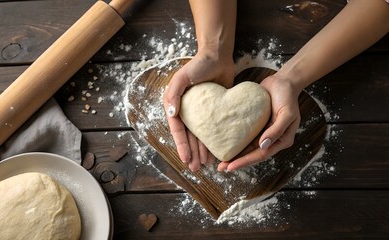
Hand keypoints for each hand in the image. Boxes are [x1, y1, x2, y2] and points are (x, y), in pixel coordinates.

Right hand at [163, 51, 233, 170]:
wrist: (218, 55)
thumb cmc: (198, 64)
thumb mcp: (182, 76)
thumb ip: (174, 93)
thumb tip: (171, 113)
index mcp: (175, 104)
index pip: (177, 129)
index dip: (181, 145)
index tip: (186, 159)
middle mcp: (187, 111)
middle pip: (189, 136)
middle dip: (192, 153)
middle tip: (197, 168)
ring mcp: (201, 112)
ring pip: (201, 136)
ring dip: (202, 150)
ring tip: (207, 164)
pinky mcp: (215, 111)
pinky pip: (214, 129)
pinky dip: (215, 140)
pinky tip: (218, 151)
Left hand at [218, 74, 301, 170]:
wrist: (283, 81)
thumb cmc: (287, 96)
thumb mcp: (287, 113)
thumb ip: (276, 130)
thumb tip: (263, 145)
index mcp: (281, 140)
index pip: (261, 155)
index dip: (245, 161)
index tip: (230, 166)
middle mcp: (271, 139)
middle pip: (252, 154)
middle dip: (237, 161)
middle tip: (221, 167)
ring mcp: (263, 132)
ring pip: (247, 147)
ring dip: (235, 153)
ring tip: (219, 159)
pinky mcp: (255, 124)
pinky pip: (244, 135)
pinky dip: (235, 140)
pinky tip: (224, 142)